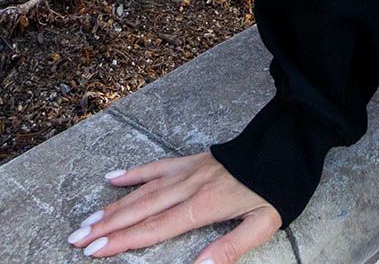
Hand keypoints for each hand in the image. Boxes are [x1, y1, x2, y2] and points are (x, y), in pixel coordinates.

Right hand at [66, 152, 280, 260]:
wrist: (288, 144)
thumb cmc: (278, 188)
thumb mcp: (264, 223)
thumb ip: (230, 247)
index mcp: (205, 205)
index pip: (156, 228)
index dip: (124, 240)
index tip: (95, 250)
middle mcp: (191, 185)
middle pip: (142, 209)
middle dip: (107, 225)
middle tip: (75, 239)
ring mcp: (190, 169)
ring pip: (144, 189)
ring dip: (114, 205)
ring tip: (87, 219)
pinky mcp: (194, 158)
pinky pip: (159, 165)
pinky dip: (135, 172)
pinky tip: (114, 178)